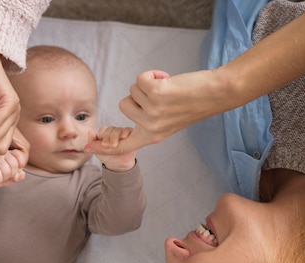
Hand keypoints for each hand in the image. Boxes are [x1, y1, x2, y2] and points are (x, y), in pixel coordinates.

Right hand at [86, 69, 225, 154]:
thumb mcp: (168, 120)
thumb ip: (148, 120)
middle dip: (139, 94)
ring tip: (169, 88)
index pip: (124, 146)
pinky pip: (141, 78)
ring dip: (148, 83)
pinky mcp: (156, 94)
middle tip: (162, 97)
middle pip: (124, 103)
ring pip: (133, 89)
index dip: (105, 146)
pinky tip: (168, 80)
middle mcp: (150, 127)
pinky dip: (153, 74)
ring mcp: (152, 111)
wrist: (216, 94)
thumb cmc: (193, 104)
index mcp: (152, 137)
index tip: (88, 146)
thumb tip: (128, 106)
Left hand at [89, 127, 135, 171]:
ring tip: (115, 145)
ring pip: (119, 129)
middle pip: (111, 129)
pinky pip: (128, 130)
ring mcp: (122, 133)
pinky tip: (123, 138)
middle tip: (109, 146)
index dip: (102, 136)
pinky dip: (125, 133)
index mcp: (105, 133)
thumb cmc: (107, 156)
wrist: (118, 164)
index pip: (103, 129)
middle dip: (109, 137)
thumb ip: (92, 142)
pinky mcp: (131, 135)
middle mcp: (114, 132)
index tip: (103, 145)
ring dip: (116, 137)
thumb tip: (90, 131)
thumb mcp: (97, 151)